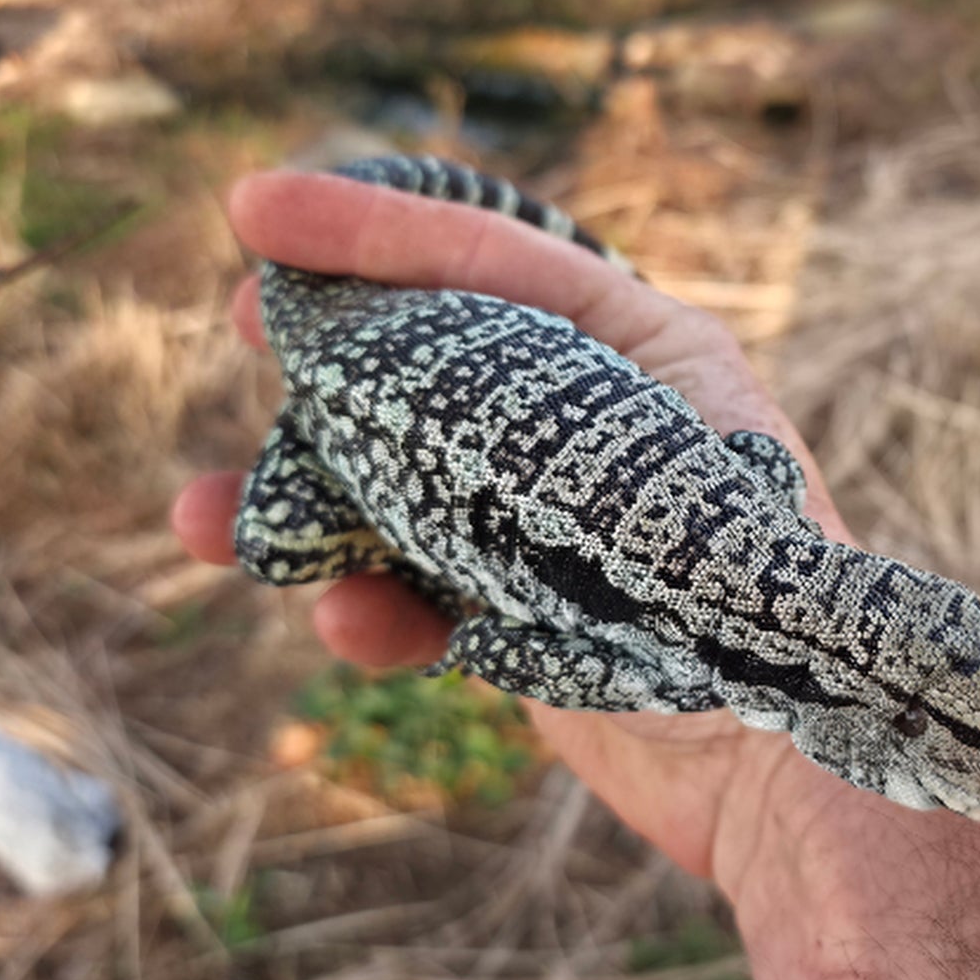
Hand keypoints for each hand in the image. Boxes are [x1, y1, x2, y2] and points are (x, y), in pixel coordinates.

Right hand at [174, 169, 850, 893]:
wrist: (779, 772)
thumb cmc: (746, 600)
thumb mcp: (647, 456)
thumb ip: (534, 389)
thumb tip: (379, 356)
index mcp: (642, 349)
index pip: (493, 254)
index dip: (374, 224)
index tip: (256, 206)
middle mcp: (588, 422)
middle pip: (431, 350)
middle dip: (329, 338)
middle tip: (240, 318)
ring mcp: (548, 520)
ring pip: (398, 477)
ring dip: (300, 493)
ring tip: (201, 518)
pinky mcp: (519, 613)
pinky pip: (414, 590)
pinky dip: (366, 605)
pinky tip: (342, 622)